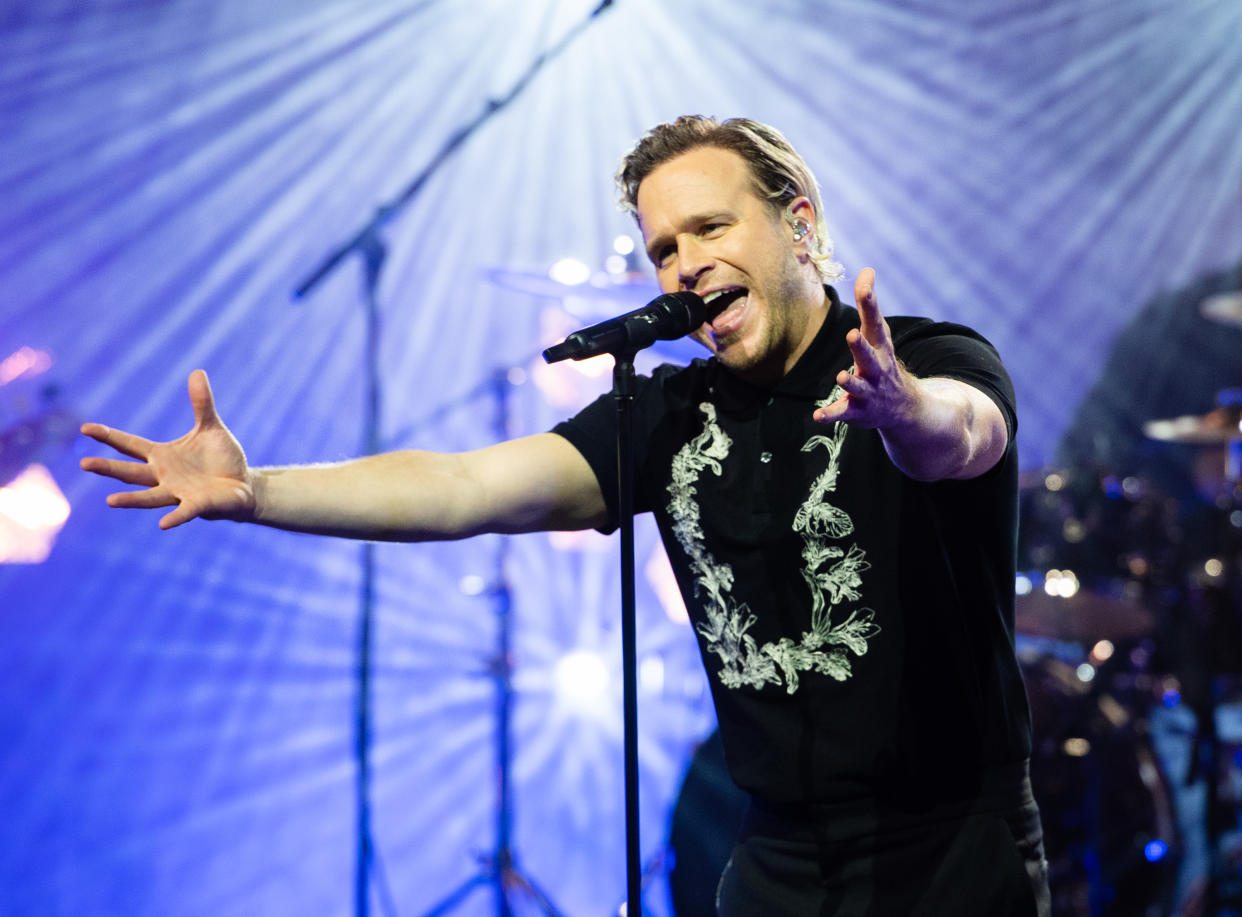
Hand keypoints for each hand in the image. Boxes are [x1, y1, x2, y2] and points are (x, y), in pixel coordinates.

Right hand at [80, 370, 254, 528]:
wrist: (243, 486)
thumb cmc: (221, 459)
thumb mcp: (210, 428)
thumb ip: (202, 403)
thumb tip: (197, 371)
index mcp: (163, 456)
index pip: (130, 445)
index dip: (109, 437)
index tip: (85, 428)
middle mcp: (164, 476)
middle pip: (131, 472)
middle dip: (109, 468)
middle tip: (83, 464)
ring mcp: (179, 493)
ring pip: (150, 497)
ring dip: (131, 500)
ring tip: (110, 501)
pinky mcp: (198, 506)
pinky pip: (184, 512)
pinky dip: (175, 517)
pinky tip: (163, 524)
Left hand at [813, 267, 917, 428]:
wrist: (905, 408)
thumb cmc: (884, 361)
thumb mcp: (879, 334)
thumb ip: (869, 304)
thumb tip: (867, 269)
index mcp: (880, 347)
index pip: (875, 323)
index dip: (870, 304)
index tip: (865, 285)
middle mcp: (876, 369)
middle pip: (869, 357)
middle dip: (860, 346)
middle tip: (852, 334)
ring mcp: (867, 391)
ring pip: (858, 387)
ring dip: (850, 382)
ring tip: (840, 376)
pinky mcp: (856, 410)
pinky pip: (842, 412)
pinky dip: (830, 414)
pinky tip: (816, 415)